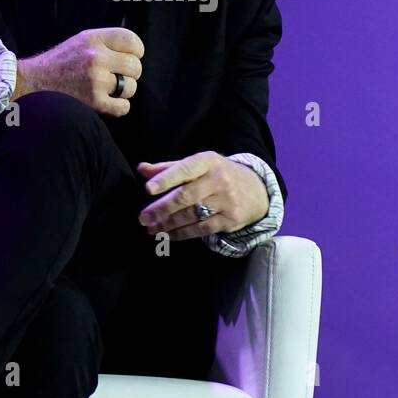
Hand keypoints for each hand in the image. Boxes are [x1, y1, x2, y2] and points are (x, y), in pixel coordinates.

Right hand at [13, 27, 143, 115]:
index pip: (133, 41)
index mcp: (93, 39)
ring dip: (123, 91)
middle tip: (116, 76)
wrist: (33, 84)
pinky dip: (119, 107)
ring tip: (107, 89)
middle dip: (129, 73)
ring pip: (131, 87)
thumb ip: (107, 42)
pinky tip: (108, 102)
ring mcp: (95, 81)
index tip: (129, 57)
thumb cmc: (61, 63)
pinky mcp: (94, 102)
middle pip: (135, 66)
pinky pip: (124, 107)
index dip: (136, 51)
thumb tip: (136, 52)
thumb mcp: (81, 41)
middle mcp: (96, 57)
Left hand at [135, 151, 269, 240]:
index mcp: (208, 161)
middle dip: (162, 208)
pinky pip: (201, 229)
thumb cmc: (218, 175)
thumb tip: (141, 169)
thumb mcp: (198, 165)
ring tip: (151, 228)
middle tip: (143, 217)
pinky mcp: (230, 220)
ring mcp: (226, 201)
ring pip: (192, 215)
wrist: (256, 191)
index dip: (166, 179)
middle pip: (186, 196)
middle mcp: (219, 179)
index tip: (148, 189)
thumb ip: (170, 168)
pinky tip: (168, 235)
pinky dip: (182, 234)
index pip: (185, 169)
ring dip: (168, 224)